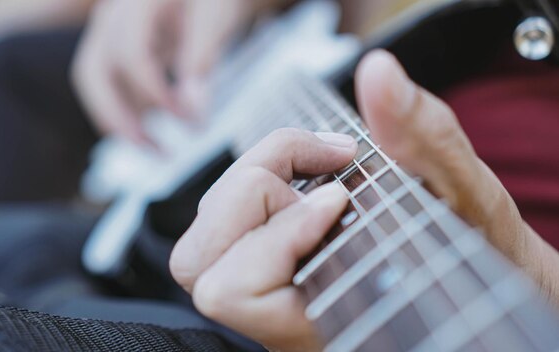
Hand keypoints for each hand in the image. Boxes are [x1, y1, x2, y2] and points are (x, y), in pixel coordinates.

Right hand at [72, 0, 289, 143]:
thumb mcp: (215, 19)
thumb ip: (201, 61)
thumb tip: (193, 112)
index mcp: (137, 2)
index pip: (131, 53)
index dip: (155, 92)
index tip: (188, 118)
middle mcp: (112, 15)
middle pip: (93, 73)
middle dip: (120, 118)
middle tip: (155, 151)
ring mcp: (109, 30)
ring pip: (95, 82)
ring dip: (119, 120)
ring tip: (156, 150)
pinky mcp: (117, 47)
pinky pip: (109, 83)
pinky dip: (127, 109)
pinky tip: (151, 132)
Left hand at [171, 50, 558, 349]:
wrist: (466, 282)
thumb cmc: (473, 253)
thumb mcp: (464, 191)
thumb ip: (423, 136)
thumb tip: (377, 74)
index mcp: (313, 325)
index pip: (231, 291)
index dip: (279, 232)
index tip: (342, 197)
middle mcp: (274, 320)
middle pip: (196, 264)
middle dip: (254, 191)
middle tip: (324, 168)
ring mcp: (264, 297)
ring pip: (199, 246)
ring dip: (251, 183)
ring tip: (315, 167)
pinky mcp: (262, 269)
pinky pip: (224, 227)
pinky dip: (257, 183)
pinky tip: (306, 174)